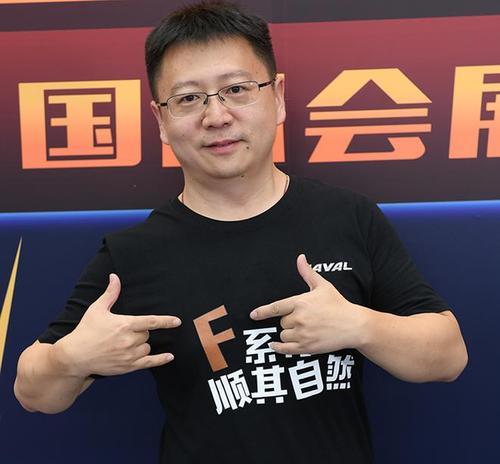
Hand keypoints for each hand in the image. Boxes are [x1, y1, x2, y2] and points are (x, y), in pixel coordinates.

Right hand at [54, 274, 181, 376]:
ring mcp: (129, 355)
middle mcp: (129, 340)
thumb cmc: (86, 330)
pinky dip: (160, 359)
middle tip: (123, 333)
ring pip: (146, 347)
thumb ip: (110, 293)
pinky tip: (170, 357)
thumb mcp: (97, 309)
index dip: (166, 321)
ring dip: (141, 345)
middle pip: (146, 334)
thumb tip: (114, 276)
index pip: (151, 322)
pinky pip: (149, 363)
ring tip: (124, 344)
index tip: (177, 321)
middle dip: (140, 332)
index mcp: (125, 324)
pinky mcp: (127, 367)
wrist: (74, 356)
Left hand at [249, 254, 368, 354]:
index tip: (253, 315)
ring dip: (288, 333)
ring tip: (303, 330)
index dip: (262, 312)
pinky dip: (278, 347)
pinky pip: (286, 349)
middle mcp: (299, 319)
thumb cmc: (338, 304)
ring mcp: (302, 334)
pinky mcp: (307, 347)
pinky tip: (274, 345)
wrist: (353, 325)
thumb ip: (307, 273)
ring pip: (283, 335)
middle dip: (289, 321)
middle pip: (282, 322)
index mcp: (300, 303)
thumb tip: (300, 258)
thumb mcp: (322, 286)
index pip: (276, 307)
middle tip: (304, 319)